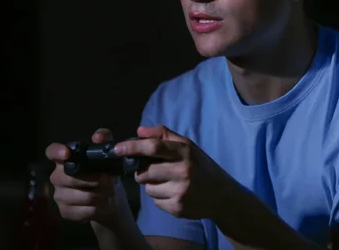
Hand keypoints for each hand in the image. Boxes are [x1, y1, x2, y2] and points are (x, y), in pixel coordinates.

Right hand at [46, 128, 119, 224]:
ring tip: (108, 191)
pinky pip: (85, 210)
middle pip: (72, 178)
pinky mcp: (65, 212)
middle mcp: (57, 176)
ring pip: (82, 196)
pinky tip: (101, 203)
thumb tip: (98, 136)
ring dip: (101, 194)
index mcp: (64, 159)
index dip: (56, 152)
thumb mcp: (108, 155)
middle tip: (110, 180)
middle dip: (96, 179)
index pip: (51, 152)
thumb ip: (105, 140)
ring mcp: (59, 195)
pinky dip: (98, 207)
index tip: (66, 154)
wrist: (108, 197)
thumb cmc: (104, 172)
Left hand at [115, 125, 235, 219]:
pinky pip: (155, 202)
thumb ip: (163, 134)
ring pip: (148, 188)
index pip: (153, 147)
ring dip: (151, 185)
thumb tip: (139, 131)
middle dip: (142, 171)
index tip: (117, 149)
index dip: (132, 147)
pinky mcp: (178, 208)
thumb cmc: (200, 166)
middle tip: (153, 170)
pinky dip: (159, 197)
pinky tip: (173, 193)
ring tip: (168, 182)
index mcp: (185, 151)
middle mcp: (183, 171)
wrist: (220, 194)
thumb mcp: (187, 146)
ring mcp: (181, 191)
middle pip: (145, 171)